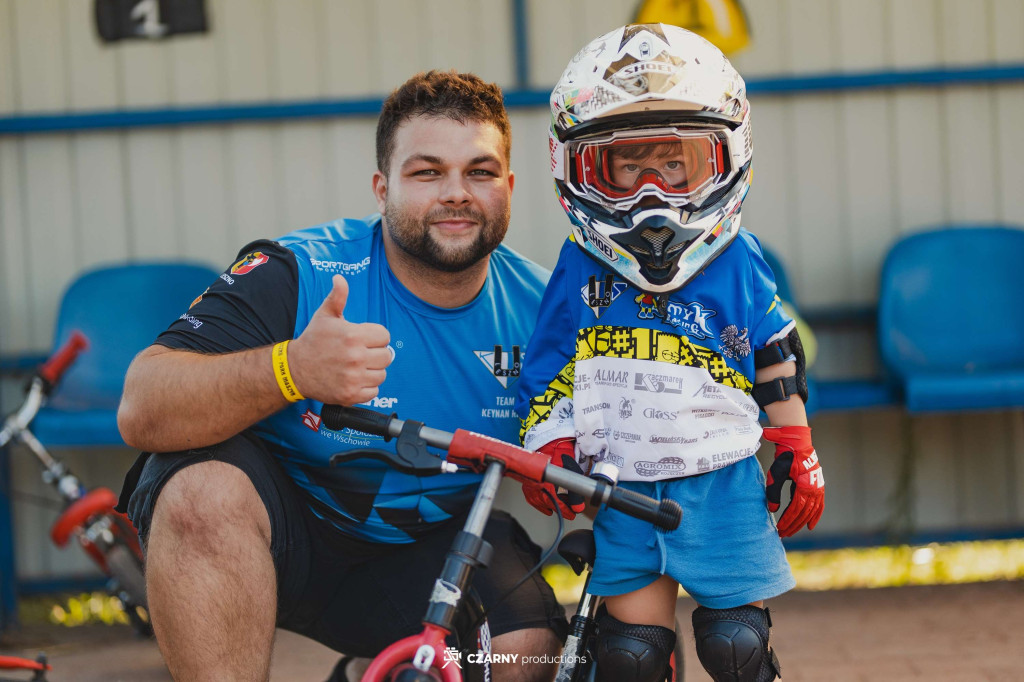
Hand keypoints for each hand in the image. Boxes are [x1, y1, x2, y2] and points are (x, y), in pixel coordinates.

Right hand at [288, 275, 391, 404]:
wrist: (294, 369)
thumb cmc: (313, 340)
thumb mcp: (324, 315)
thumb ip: (337, 297)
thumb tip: (340, 277)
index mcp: (353, 335)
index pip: (385, 336)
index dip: (375, 337)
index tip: (363, 339)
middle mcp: (355, 357)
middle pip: (387, 356)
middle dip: (376, 354)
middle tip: (361, 353)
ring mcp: (354, 378)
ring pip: (382, 374)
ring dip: (372, 371)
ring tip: (357, 367)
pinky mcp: (351, 394)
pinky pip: (374, 392)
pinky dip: (367, 388)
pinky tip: (354, 379)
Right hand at [522, 438, 585, 519]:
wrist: (548, 441)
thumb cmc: (559, 452)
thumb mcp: (571, 470)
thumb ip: (574, 490)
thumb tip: (578, 507)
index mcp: (546, 478)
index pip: (555, 501)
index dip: (565, 510)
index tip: (572, 514)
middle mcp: (535, 481)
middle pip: (546, 503)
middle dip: (559, 508)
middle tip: (569, 512)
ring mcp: (530, 481)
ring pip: (538, 501)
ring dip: (549, 506)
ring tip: (560, 507)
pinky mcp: (527, 481)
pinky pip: (531, 498)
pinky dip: (539, 503)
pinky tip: (546, 506)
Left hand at [762, 426, 823, 537]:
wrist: (797, 444)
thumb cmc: (785, 458)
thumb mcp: (776, 474)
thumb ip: (773, 492)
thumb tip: (772, 509)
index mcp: (804, 486)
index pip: (795, 509)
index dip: (787, 520)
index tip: (779, 529)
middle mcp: (814, 489)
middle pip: (803, 513)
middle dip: (792, 525)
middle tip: (782, 534)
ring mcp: (818, 489)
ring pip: (810, 511)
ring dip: (801, 523)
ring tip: (792, 532)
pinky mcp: (818, 487)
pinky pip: (819, 506)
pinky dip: (815, 516)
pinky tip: (810, 526)